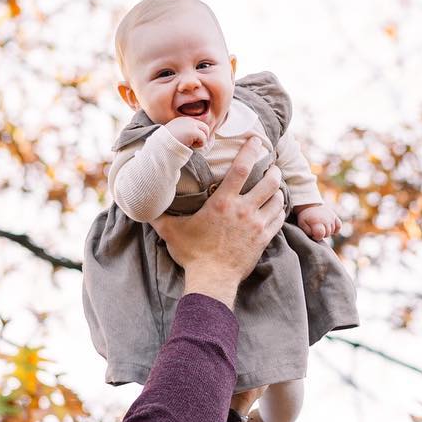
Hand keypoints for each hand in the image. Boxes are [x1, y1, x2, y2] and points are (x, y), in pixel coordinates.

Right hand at [151, 138, 283, 306]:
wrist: (212, 280)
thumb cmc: (192, 254)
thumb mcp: (172, 231)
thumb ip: (158, 216)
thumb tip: (142, 205)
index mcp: (223, 202)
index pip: (242, 168)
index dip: (251, 150)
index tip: (256, 141)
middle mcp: (243, 210)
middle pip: (268, 182)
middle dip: (272, 171)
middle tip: (271, 166)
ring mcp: (257, 225)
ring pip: (277, 199)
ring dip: (277, 190)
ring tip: (275, 186)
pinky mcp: (264, 239)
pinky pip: (278, 218)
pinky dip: (279, 209)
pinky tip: (276, 206)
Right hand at [164, 116, 209, 149]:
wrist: (161, 146)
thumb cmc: (167, 143)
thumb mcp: (175, 134)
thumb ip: (185, 132)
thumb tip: (196, 138)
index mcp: (182, 120)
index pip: (198, 124)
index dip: (198, 133)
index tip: (192, 142)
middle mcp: (187, 120)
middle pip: (204, 127)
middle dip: (203, 136)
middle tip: (195, 144)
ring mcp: (191, 124)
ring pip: (206, 131)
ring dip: (202, 140)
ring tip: (192, 145)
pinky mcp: (193, 131)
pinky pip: (204, 138)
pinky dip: (200, 144)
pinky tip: (191, 146)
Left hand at [295, 203, 341, 241]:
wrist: (309, 205)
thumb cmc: (305, 216)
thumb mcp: (302, 224)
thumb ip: (307, 232)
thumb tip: (315, 235)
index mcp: (317, 221)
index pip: (320, 235)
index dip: (316, 237)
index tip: (312, 233)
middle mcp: (326, 220)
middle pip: (327, 234)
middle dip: (321, 234)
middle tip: (315, 229)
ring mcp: (331, 218)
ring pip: (332, 231)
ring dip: (326, 231)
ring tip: (320, 226)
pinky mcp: (335, 216)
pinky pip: (339, 226)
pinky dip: (335, 229)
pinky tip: (328, 227)